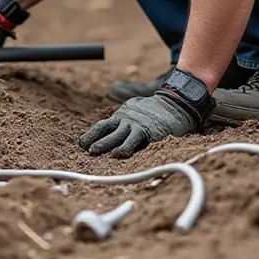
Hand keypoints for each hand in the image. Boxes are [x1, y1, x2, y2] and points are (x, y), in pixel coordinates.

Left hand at [78, 92, 200, 158]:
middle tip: (85, 149)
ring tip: (95, 152)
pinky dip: (126, 148)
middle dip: (95, 140)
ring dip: (106, 144)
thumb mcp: (136, 110)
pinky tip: (119, 155)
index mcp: (123, 115)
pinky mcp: (149, 132)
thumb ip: (125, 118)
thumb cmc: (156, 110)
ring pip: (118, 136)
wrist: (177, 103)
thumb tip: (113, 125)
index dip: (92, 135)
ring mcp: (138, 125)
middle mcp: (127, 120)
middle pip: (107, 131)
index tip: (81, 144)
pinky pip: (135, 141)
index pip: (103, 126)